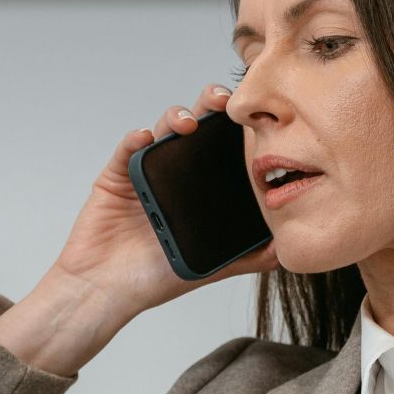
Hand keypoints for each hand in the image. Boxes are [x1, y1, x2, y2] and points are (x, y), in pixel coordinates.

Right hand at [47, 84, 279, 323]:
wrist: (106, 291)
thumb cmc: (153, 278)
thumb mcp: (210, 268)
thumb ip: (247, 258)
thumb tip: (286, 251)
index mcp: (199, 189)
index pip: (222, 148)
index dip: (237, 129)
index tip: (254, 120)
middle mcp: (174, 174)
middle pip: (196, 128)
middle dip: (209, 107)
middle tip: (222, 103)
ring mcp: (145, 171)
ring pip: (164, 130)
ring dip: (176, 118)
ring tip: (189, 124)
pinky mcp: (116, 175)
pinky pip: (127, 149)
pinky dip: (137, 139)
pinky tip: (146, 137)